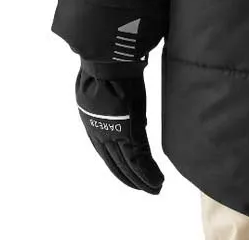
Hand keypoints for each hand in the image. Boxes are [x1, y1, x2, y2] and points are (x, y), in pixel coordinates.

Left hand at [75, 58, 163, 193]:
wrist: (106, 60)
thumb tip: (124, 89)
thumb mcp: (103, 81)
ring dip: (142, 179)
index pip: (105, 150)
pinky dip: (148, 173)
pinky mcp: (129, 132)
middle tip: (145, 188)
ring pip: (128, 165)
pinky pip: (139, 159)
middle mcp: (100, 132)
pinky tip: (157, 181)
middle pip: (116, 162)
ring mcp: (114, 133)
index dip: (117, 164)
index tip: (128, 172)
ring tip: (155, 189)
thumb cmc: (106, 62)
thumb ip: (111, 92)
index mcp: (92, 120)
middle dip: (130, 177)